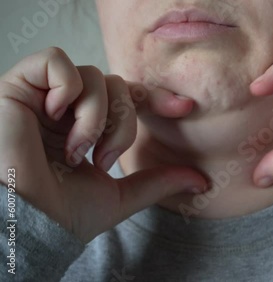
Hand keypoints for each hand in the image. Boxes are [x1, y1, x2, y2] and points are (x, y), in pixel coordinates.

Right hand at [0, 48, 206, 241]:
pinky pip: (55, 60)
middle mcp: (68, 109)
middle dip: (122, 123)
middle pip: (117, 85)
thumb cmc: (64, 213)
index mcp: (89, 129)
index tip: (184, 108)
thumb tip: (202, 181)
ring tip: (76, 149)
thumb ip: (158, 181)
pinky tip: (54, 117)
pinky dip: (65, 88)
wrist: (28, 222)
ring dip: (95, 116)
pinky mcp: (18, 87)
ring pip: (94, 75)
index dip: (157, 97)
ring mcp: (44, 97)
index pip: (128, 97)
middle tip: (102, 159)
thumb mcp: (121, 196)